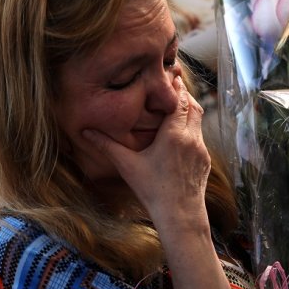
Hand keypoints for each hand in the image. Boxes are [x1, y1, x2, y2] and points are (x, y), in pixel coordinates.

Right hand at [82, 75, 210, 224]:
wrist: (180, 215)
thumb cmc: (153, 190)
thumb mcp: (127, 166)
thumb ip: (107, 146)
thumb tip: (85, 132)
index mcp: (174, 134)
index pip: (179, 100)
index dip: (175, 86)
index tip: (170, 74)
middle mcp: (191, 137)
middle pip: (192, 105)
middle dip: (183, 94)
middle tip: (173, 83)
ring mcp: (201, 149)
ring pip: (198, 120)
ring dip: (188, 110)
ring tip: (175, 104)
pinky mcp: (204, 160)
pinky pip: (199, 135)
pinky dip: (191, 127)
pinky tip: (180, 132)